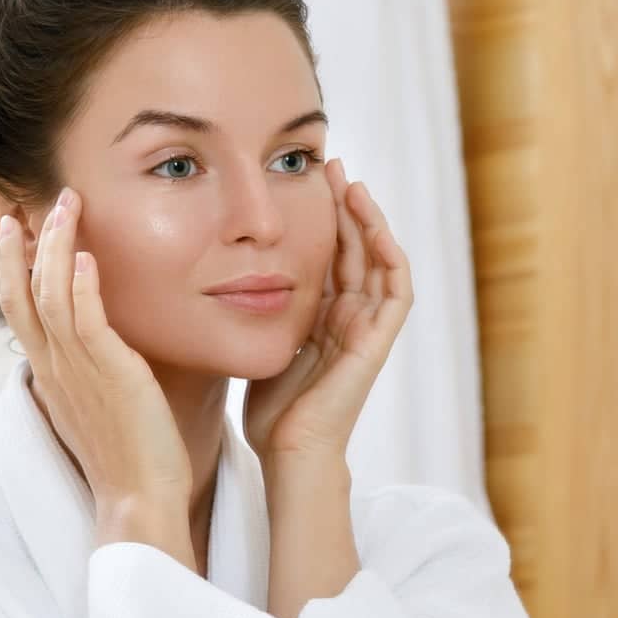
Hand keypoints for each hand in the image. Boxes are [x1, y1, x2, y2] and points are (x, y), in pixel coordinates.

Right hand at [0, 187, 193, 564]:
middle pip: (20, 294)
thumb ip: (97, 371)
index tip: (12, 229)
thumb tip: (107, 348)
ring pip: (50, 295)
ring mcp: (78, 371)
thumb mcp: (103, 405)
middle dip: (16, 246)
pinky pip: (85, 320)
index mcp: (52, 374)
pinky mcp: (109, 375)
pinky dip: (82, 284)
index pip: (20, 308)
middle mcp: (55, 369)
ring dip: (54, 247)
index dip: (12, 266)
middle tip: (16, 205)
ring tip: (63, 206)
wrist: (139, 500)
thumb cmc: (131, 457)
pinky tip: (85, 254)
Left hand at [244, 160, 412, 460]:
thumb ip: (255, 307)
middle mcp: (351, 318)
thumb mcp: (258, 341)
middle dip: (345, 205)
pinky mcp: (379, 343)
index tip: (303, 177)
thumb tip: (221, 270)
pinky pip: (397, 292)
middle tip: (329, 164)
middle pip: (357, 248)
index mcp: (325, 317)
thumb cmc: (270, 411)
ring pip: (380, 261)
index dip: (322, 216)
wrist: (289, 453)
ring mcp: (368, 329)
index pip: (331, 254)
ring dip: (369, 220)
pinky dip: (390, 256)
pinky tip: (373, 226)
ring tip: (351, 183)